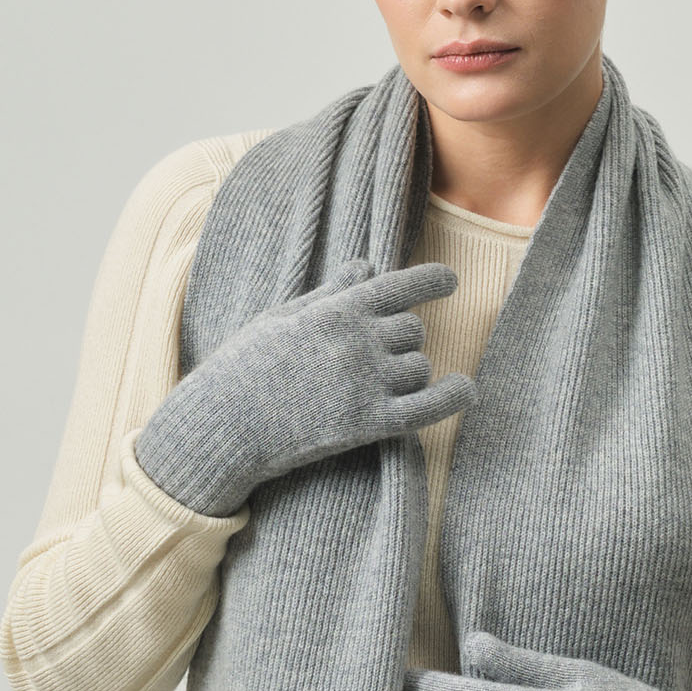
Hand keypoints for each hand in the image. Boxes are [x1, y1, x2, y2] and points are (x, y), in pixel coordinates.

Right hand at [134, 256, 476, 516]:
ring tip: (385, 381)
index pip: (401, 286)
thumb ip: (332, 293)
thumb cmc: (246, 364)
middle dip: (403, 338)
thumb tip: (368, 266)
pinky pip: (429, 407)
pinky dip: (453, 397)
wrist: (226, 422)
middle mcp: (359, 342)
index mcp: (338, 310)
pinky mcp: (369, 424)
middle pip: (413, 331)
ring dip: (411, 371)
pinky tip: (466, 390)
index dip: (433, 281)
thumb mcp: (284, 316)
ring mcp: (367, 384)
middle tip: (379, 352)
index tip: (450, 280)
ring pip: (419, 367)